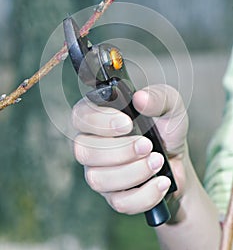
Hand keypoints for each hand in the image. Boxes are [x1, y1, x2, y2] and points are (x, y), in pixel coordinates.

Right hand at [72, 85, 187, 214]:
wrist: (178, 161)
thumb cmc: (166, 129)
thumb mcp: (170, 107)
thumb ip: (159, 97)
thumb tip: (140, 98)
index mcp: (99, 117)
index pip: (80, 116)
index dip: (99, 122)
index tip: (127, 123)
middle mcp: (92, 144)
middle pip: (83, 150)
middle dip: (119, 150)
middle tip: (147, 145)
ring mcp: (99, 171)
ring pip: (97, 178)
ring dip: (133, 171)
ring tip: (158, 161)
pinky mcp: (112, 195)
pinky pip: (119, 201)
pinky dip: (145, 193)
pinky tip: (161, 181)